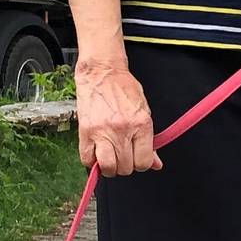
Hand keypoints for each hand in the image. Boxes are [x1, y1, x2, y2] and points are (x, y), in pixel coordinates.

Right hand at [75, 56, 160, 176]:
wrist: (102, 72)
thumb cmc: (124, 88)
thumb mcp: (144, 111)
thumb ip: (150, 140)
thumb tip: (155, 163)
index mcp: (141, 125)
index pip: (144, 162)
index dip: (141, 164)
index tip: (137, 158)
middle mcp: (122, 130)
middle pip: (125, 167)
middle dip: (126, 165)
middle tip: (124, 155)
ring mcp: (102, 131)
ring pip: (107, 167)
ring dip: (109, 167)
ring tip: (111, 157)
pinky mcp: (85, 131)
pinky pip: (87, 159)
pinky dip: (92, 161)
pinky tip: (97, 153)